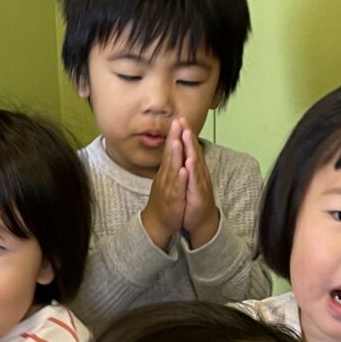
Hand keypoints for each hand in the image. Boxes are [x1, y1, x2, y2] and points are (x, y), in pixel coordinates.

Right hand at [140, 123, 188, 250]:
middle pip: (169, 154)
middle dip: (173, 138)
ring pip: (172, 169)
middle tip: (176, 122)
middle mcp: (166, 176)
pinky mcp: (172, 199)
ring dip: (174, 155)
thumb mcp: (167, 179)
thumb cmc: (164, 199)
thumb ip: (170, 164)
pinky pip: (176, 188)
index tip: (177, 119)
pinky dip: (179, 179)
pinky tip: (183, 170)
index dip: (173, 135)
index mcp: (167, 171)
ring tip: (177, 141)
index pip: (170, 149)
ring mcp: (168, 187)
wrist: (157, 222)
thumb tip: (172, 150)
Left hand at [180, 125, 220, 246]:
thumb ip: (186, 164)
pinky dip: (192, 172)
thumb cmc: (193, 199)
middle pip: (193, 150)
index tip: (179, 119)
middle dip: (188, 135)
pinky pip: (195, 182)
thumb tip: (183, 151)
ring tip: (186, 135)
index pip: (189, 148)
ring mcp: (200, 183)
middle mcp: (199, 173)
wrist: (201, 220)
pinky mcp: (199, 195)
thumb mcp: (188, 179)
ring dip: (191, 149)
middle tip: (183, 120)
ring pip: (195, 163)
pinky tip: (188, 163)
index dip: (185, 134)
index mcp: (194, 169)